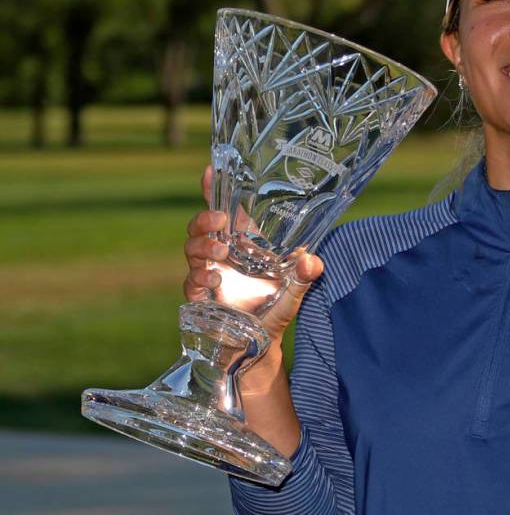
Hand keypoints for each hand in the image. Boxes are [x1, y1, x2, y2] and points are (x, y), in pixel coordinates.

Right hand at [182, 166, 323, 343]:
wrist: (260, 344)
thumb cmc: (275, 308)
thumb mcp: (295, 290)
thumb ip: (305, 275)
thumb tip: (313, 261)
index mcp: (244, 243)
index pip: (226, 210)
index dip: (214, 189)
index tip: (210, 170)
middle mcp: (223, 254)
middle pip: (200, 226)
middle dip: (205, 218)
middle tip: (220, 220)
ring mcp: (210, 273)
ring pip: (192, 248)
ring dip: (203, 244)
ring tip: (221, 250)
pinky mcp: (201, 296)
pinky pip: (190, 281)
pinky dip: (199, 277)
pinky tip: (213, 279)